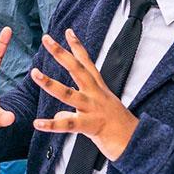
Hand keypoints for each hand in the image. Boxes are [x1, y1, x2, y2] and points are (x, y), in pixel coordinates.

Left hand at [31, 29, 137, 160]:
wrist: (138, 142)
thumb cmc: (120, 128)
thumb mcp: (98, 114)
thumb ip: (76, 112)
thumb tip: (59, 115)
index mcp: (99, 89)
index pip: (87, 63)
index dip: (77, 46)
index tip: (68, 31)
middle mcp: (95, 94)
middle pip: (76, 69)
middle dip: (61, 53)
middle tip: (46, 39)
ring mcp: (93, 108)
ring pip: (68, 93)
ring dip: (50, 83)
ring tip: (34, 73)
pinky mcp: (90, 125)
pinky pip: (68, 124)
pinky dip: (52, 124)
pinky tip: (37, 123)